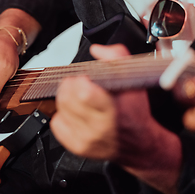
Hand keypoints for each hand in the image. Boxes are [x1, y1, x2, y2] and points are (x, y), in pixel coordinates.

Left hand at [50, 44, 181, 193]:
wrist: (138, 144)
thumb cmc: (135, 113)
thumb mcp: (132, 81)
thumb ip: (116, 58)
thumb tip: (96, 50)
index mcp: (112, 111)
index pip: (83, 92)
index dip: (80, 80)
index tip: (86, 79)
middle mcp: (97, 128)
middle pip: (66, 97)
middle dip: (70, 85)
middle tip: (81, 85)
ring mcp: (85, 139)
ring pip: (59, 108)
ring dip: (66, 98)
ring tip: (80, 99)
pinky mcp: (75, 145)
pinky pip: (56, 122)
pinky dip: (63, 114)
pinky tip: (77, 113)